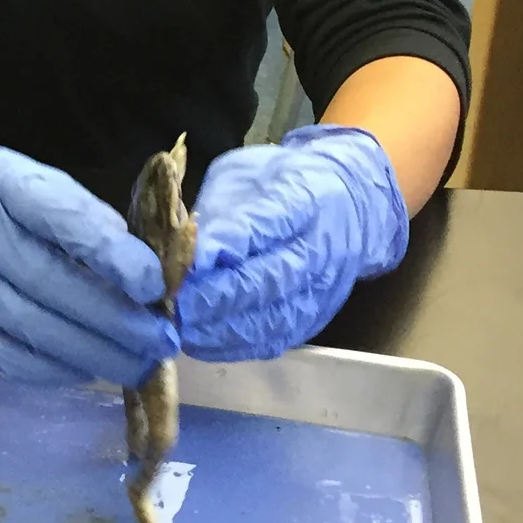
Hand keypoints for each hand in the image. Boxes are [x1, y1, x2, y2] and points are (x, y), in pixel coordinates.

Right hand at [0, 106, 174, 386]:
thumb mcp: (32, 178)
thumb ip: (82, 216)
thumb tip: (142, 269)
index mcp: (5, 184)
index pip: (61, 218)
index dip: (112, 254)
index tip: (155, 282)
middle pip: (50, 283)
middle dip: (116, 319)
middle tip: (162, 340)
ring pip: (31, 328)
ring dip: (92, 352)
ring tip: (138, 363)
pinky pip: (5, 355)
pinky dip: (51, 370)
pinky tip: (87, 370)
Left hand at [175, 124, 409, 362]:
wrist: (347, 204)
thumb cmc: (281, 185)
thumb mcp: (245, 177)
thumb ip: (221, 213)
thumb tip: (191, 252)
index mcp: (305, 198)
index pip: (267, 223)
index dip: (226, 244)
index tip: (188, 259)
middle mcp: (320, 248)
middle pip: (271, 280)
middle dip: (217, 296)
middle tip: (175, 303)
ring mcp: (321, 289)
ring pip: (272, 318)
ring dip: (221, 327)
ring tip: (181, 325)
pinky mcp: (313, 318)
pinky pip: (273, 340)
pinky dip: (234, 345)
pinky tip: (200, 340)